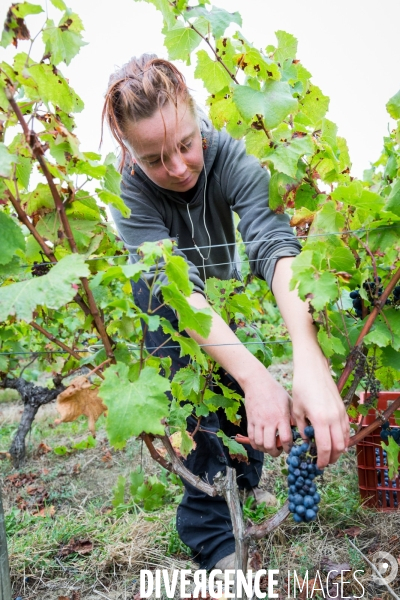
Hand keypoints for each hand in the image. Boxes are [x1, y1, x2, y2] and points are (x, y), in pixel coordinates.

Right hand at [242, 363, 292, 455]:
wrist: (257, 383)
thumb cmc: (276, 391)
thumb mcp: (289, 402)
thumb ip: (294, 417)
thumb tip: (301, 430)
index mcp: (281, 417)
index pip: (286, 439)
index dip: (288, 448)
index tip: (290, 448)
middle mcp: (269, 421)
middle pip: (270, 445)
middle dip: (276, 452)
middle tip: (279, 450)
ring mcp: (258, 422)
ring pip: (260, 444)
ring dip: (265, 450)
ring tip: (270, 447)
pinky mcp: (250, 421)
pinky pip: (251, 438)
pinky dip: (255, 444)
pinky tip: (260, 443)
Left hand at [291, 352, 349, 467]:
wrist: (313, 368)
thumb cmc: (301, 387)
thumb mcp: (297, 410)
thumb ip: (301, 428)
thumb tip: (305, 442)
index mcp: (320, 420)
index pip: (325, 447)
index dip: (322, 460)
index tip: (317, 466)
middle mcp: (334, 418)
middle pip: (339, 447)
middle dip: (332, 458)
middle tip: (323, 462)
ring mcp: (341, 413)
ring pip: (345, 439)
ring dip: (338, 449)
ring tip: (329, 454)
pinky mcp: (343, 408)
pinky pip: (346, 429)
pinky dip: (342, 438)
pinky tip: (335, 440)